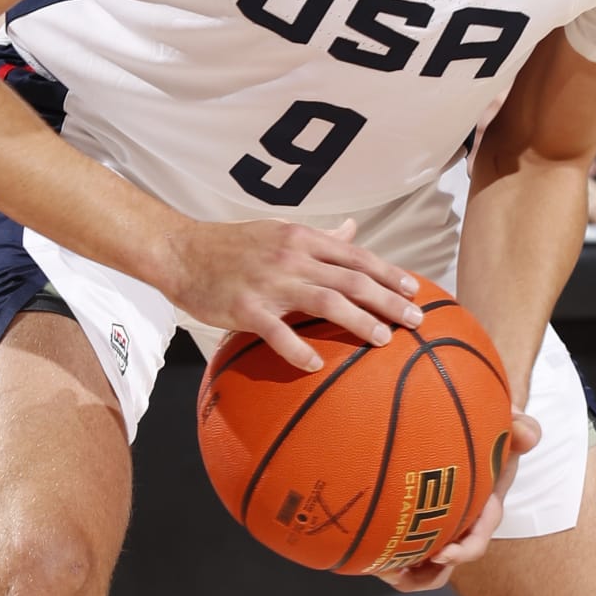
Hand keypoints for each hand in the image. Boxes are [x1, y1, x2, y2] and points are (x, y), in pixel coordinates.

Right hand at [167, 213, 420, 370]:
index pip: (356, 256)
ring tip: (383, 341)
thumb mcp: (280, 231)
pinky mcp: (246, 309)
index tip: (413, 291)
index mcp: (302, 238)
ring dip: (359, 322)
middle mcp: (292, 257)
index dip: (388, 273)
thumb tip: (352, 230)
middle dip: (388, 301)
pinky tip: (317, 365)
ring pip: (326, 302)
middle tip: (415, 321)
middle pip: (352, 280)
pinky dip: (299, 349)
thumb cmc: (232, 244)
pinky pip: (278, 333)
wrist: (181, 251)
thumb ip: (319, 237)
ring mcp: (269, 284)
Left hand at [381, 409, 540, 592]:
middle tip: (399, 572)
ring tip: (381, 569)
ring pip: (426, 564)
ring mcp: (442, 527)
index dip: (463, 552)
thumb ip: (520, 428)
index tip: (443, 554)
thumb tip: (528, 434)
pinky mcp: (422, 522)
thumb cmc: (491, 434)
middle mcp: (462, 526)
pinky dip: (391, 554)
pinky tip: (369, 552)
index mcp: (484, 512)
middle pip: (447, 563)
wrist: (475, 432)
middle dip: (427, 574)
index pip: (477, 539)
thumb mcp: (508, 429)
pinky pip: (407, 548)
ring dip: (406, 572)